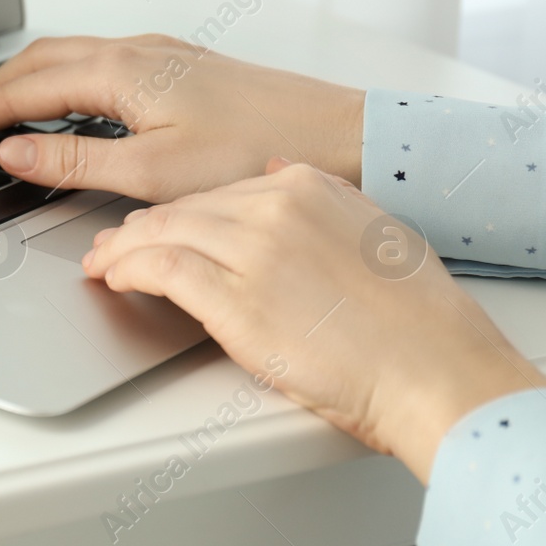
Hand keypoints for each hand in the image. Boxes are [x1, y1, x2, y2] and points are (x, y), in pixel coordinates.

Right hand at [0, 35, 364, 202]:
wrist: (339, 135)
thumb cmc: (257, 153)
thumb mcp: (154, 173)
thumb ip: (75, 162)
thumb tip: (13, 155)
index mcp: (121, 71)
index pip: (24, 90)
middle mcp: (136, 50)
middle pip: (38, 61)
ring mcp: (159, 54)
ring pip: (67, 56)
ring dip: (22, 80)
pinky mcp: (179, 66)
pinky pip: (96, 60)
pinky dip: (59, 79)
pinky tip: (64, 103)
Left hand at [82, 159, 545, 482]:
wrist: (439, 372)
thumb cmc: (419, 322)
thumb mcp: (377, 232)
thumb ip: (322, 200)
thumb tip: (273, 173)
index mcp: (309, 185)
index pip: (220, 190)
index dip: (181, 211)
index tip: (160, 225)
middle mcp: (275, 206)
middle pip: (183, 207)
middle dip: (142, 228)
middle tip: (115, 246)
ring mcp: (252, 249)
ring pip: (159, 230)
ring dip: (122, 248)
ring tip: (106, 263)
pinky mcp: (234, 298)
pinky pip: (159, 268)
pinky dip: (128, 269)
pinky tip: (118, 278)